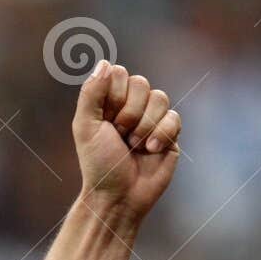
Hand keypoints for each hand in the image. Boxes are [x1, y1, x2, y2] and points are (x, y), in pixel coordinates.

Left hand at [72, 60, 181, 224]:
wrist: (118, 197)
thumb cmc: (98, 165)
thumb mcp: (86, 127)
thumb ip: (91, 94)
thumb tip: (105, 63)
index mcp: (108, 103)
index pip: (119, 74)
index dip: (114, 96)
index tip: (105, 121)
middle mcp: (130, 107)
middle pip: (142, 84)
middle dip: (130, 113)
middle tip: (119, 136)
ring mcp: (151, 119)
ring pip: (161, 98)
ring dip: (145, 126)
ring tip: (134, 146)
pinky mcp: (169, 133)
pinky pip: (174, 117)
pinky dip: (161, 134)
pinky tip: (151, 151)